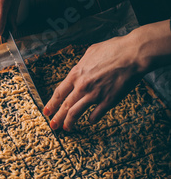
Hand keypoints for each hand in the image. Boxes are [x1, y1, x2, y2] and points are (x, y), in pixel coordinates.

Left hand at [44, 20, 170, 130]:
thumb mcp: (91, 52)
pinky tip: (91, 121)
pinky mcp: (108, 101)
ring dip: (70, 122)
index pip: (59, 92)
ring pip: (76, 113)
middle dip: (57, 117)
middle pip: (65, 106)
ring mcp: (95, 95)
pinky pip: (96, 115)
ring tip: (67, 128)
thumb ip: (82, 64)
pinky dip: (92, 120)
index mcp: (77, 74)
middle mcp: (82, 86)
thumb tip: (79, 69)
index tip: (47, 110)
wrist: (132, 55)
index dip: (52, 103)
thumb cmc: (114, 49)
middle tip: (53, 125)